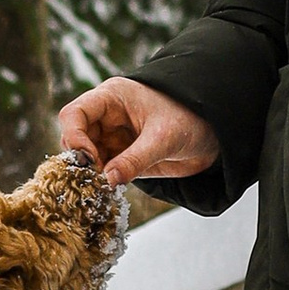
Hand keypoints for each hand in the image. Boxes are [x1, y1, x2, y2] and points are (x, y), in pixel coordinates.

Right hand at [52, 77, 220, 186]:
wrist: (215, 134)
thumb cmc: (191, 120)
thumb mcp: (164, 139)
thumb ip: (135, 159)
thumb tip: (107, 180)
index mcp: (112, 98)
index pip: (75, 114)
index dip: (74, 137)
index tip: (86, 160)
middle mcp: (107, 117)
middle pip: (75, 138)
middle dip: (81, 160)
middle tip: (95, 180)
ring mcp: (113, 138)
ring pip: (86, 159)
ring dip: (89, 175)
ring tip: (101, 189)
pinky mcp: (121, 158)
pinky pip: (101, 172)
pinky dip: (101, 183)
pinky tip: (108, 192)